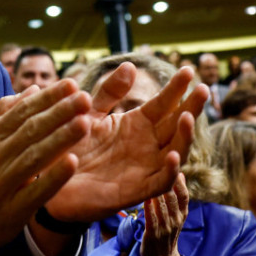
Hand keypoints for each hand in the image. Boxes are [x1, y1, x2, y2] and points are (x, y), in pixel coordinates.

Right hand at [0, 81, 91, 255]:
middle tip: (85, 98)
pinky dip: (53, 177)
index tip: (71, 85)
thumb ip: (6, 115)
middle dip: (59, 112)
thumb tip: (32, 89)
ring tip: (85, 123)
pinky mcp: (12, 210)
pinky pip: (35, 191)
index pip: (22, 112)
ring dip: (60, 139)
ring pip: (34, 156)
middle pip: (31, 130)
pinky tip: (73, 163)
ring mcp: (2, 183)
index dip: (47, 98)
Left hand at [44, 64, 205, 222]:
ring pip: (176, 151)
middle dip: (191, 107)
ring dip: (185, 136)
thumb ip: (109, 92)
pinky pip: (161, 182)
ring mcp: (146, 168)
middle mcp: (148, 145)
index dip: (176, 87)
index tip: (188, 69)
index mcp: (138, 124)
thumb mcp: (89, 113)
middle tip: (203, 89)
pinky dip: (170, 171)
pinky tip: (173, 156)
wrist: (52, 180)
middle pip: (176, 124)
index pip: (163, 103)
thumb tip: (130, 65)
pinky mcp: (137, 190)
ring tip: (187, 117)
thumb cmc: (72, 145)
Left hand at [141, 173, 188, 255]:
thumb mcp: (176, 214)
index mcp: (182, 214)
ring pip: (162, 207)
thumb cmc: (167, 231)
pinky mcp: (153, 234)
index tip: (174, 167)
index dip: (180, 182)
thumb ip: (177, 196)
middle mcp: (176, 220)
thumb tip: (179, 173)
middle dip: (168, 182)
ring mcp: (165, 228)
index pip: (184, 196)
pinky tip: (145, 197)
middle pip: (173, 199)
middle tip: (160, 166)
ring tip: (151, 176)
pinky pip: (151, 219)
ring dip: (157, 193)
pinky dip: (148, 208)